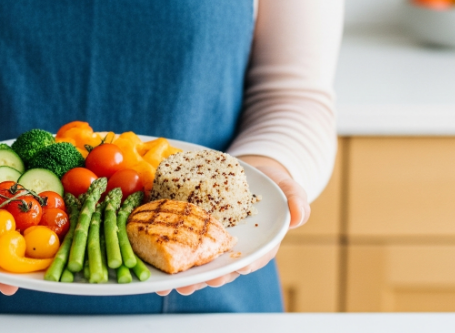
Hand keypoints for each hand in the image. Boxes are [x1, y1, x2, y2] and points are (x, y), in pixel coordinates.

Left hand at [155, 155, 308, 296]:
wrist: (250, 172)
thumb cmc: (272, 185)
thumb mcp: (289, 188)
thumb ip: (297, 200)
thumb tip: (300, 215)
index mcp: (257, 246)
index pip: (250, 261)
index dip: (241, 267)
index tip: (234, 269)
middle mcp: (232, 250)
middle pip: (219, 269)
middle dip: (205, 277)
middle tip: (193, 282)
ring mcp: (211, 243)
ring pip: (197, 264)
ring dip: (183, 275)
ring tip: (170, 282)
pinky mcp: (191, 231)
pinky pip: (179, 246)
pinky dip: (166, 255)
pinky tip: (153, 262)